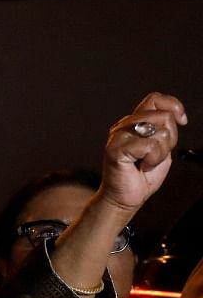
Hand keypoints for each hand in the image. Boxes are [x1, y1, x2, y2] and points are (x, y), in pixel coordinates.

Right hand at [98, 92, 186, 213]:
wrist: (124, 198)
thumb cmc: (141, 175)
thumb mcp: (161, 147)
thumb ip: (164, 129)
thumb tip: (175, 116)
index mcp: (133, 122)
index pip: (154, 99)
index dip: (173, 106)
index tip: (181, 121)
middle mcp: (124, 126)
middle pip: (163, 116)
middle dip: (170, 138)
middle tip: (156, 154)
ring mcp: (118, 136)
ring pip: (160, 132)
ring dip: (160, 153)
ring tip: (147, 162)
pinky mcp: (115, 149)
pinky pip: (149, 146)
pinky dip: (152, 160)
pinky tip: (142, 166)